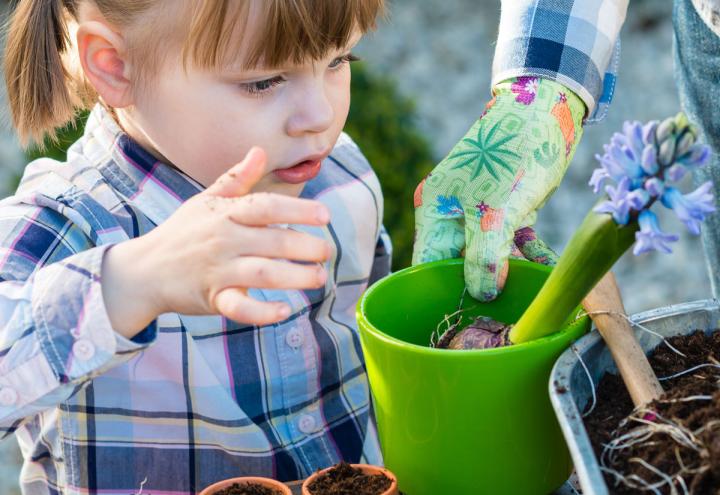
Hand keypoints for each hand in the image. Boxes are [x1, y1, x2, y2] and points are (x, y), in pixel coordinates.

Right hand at [103, 147, 330, 336]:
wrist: (143, 271)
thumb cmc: (182, 233)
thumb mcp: (206, 200)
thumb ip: (237, 179)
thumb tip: (260, 151)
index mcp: (226, 213)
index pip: (266, 206)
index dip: (299, 209)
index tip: (325, 216)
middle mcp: (223, 239)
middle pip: (273, 241)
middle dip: (307, 247)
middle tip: (326, 252)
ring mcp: (218, 270)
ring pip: (263, 272)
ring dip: (296, 277)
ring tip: (319, 277)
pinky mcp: (213, 299)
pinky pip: (239, 307)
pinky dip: (262, 312)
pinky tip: (285, 311)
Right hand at [412, 78, 584, 300]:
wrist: (547, 109)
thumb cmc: (512, 154)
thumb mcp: (495, 210)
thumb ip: (484, 255)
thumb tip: (482, 293)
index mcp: (435, 209)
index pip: (428, 262)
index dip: (441, 289)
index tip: (460, 316)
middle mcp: (453, 213)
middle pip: (460, 263)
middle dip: (480, 287)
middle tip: (498, 313)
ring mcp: (481, 212)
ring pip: (490, 256)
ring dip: (510, 274)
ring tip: (528, 296)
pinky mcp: (508, 210)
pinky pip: (514, 243)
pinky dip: (530, 256)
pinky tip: (548, 271)